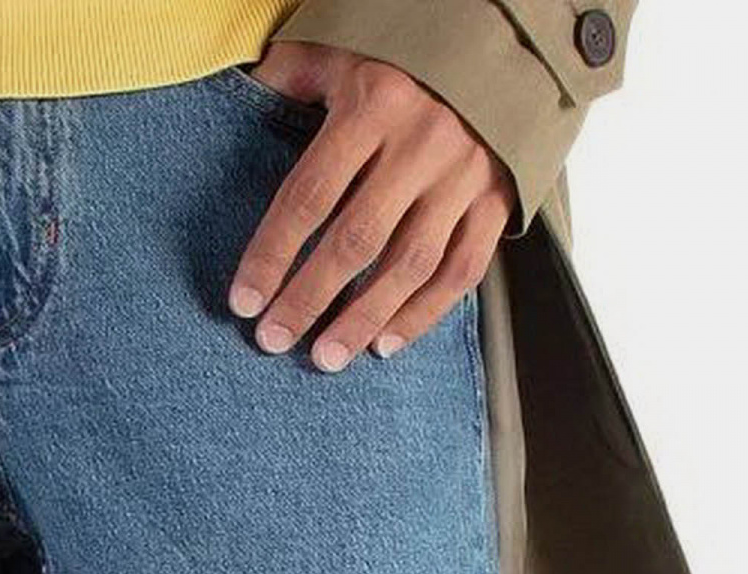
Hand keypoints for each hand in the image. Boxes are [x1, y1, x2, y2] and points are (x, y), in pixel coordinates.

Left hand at [227, 44, 512, 370]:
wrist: (503, 40)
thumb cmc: (404, 53)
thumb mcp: (344, 48)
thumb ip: (294, 75)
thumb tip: (246, 93)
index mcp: (375, 104)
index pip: (311, 194)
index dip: (273, 253)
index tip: (244, 300)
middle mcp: (422, 144)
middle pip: (356, 240)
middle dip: (309, 297)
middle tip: (273, 340)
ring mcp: (464, 177)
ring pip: (410, 266)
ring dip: (363, 319)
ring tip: (326, 358)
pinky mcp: (496, 200)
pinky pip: (461, 271)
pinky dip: (424, 314)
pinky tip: (385, 343)